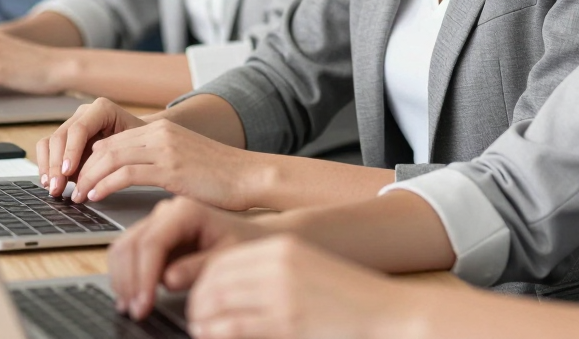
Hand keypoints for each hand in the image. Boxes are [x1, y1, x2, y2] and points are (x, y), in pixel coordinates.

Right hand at [37, 97, 145, 197]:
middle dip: (57, 164)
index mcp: (102, 109)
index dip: (71, 150)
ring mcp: (71, 124)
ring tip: (53, 188)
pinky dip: (45, 165)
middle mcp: (84, 114)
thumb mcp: (131, 146)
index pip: (79, 129)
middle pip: (61, 136)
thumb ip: (111, 157)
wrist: (137, 140)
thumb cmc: (136, 143)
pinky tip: (48, 182)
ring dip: (48, 167)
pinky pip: (46, 147)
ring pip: (50, 142)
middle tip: (58, 188)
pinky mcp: (64, 137)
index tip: (68, 171)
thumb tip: (91, 179)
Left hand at [67, 117, 258, 209]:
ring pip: (110, 157)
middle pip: (106, 146)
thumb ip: (157, 161)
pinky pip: (125, 173)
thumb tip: (127, 174)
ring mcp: (166, 148)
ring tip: (78, 196)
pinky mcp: (171, 167)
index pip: (113, 140)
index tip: (79, 179)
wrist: (249, 176)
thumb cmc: (220, 176)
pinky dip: (104, 185)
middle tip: (70, 190)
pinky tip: (96, 197)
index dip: (89, 160)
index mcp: (164, 129)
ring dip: (88, 178)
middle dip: (82, 169)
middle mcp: (162, 132)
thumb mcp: (184, 161)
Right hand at [109, 197, 267, 320]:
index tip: (143, 305)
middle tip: (136, 312)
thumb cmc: (242, 243)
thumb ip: (199, 267)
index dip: (143, 277)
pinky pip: (128, 252)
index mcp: (186, 210)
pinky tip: (132, 297)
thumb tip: (168, 279)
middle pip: (131, 244)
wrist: (249, 236)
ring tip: (132, 307)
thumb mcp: (227, 256)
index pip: (152, 242)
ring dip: (122, 280)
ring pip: (123, 247)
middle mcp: (167, 211)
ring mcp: (157, 222)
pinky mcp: (153, 236)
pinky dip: (124, 276)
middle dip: (129, 281)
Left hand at [186, 234, 406, 338]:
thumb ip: (274, 274)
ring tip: (199, 329)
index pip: (226, 259)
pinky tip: (213, 336)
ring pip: (221, 302)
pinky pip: (237, 327)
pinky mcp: (287, 321)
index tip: (199, 297)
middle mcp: (279, 265)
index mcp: (283, 248)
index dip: (204, 280)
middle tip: (195, 316)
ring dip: (202, 319)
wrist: (384, 310)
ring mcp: (282, 293)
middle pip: (218, 278)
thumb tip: (235, 289)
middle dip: (198, 299)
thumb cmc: (346, 296)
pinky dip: (217, 333)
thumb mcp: (307, 271)